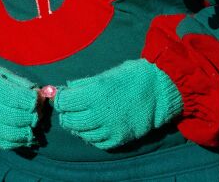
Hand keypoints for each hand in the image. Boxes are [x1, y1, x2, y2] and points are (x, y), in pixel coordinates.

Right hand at [0, 55, 39, 149]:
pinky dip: (19, 142)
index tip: (37, 98)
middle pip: (16, 117)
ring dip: (27, 131)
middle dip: (31, 116)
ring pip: (12, 134)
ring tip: (32, 124)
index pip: (16, 99)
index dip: (31, 100)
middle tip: (37, 111)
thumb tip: (39, 93)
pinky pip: (6, 143)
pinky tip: (26, 135)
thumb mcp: (0, 73)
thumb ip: (19, 83)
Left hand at [54, 59, 181, 149]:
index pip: (64, 102)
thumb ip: (82, 84)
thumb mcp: (104, 75)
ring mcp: (110, 128)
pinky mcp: (119, 138)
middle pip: (69, 120)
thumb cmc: (130, 77)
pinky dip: (92, 136)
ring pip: (82, 134)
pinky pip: (97, 143)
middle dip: (66, 113)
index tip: (62, 96)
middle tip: (69, 108)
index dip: (60, 99)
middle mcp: (99, 114)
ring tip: (81, 118)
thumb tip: (66, 89)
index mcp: (94, 94)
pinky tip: (93, 128)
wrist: (158, 90)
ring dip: (77, 126)